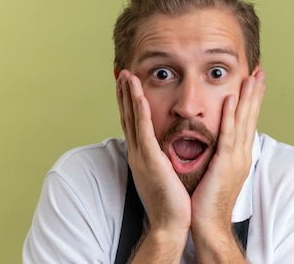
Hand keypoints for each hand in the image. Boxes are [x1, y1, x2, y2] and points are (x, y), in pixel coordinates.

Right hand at [116, 70, 190, 238]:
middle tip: (122, 72)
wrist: (171, 221)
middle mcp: (137, 152)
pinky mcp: (150, 160)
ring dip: (129, 96)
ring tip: (127, 76)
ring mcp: (141, 155)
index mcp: (141, 154)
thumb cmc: (171, 199)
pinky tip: (139, 97)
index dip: (128, 101)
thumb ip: (163, 155)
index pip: (133, 122)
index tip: (127, 83)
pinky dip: (140, 113)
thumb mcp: (165, 171)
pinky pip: (144, 132)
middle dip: (124, 93)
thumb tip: (167, 144)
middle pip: (127, 116)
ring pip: (132, 119)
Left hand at [190, 70, 265, 251]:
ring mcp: (236, 158)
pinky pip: (228, 134)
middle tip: (260, 71)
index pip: (247, 122)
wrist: (208, 224)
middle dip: (256, 93)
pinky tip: (231, 99)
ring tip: (252, 77)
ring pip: (243, 121)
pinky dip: (230, 115)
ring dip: (248, 98)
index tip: (255, 82)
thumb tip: (216, 141)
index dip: (252, 101)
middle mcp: (242, 154)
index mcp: (239, 155)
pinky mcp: (224, 163)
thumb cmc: (208, 200)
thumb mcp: (216, 171)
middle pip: (250, 117)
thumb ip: (218, 153)